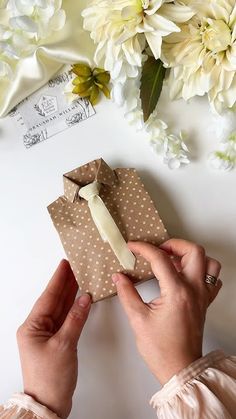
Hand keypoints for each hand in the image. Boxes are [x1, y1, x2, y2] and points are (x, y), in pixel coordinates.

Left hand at [17, 260, 90, 417]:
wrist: (49, 403)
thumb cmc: (51, 377)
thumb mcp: (64, 345)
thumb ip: (75, 319)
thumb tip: (85, 298)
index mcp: (32, 327)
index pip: (48, 297)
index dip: (57, 279)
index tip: (64, 264)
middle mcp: (37, 328)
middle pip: (53, 300)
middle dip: (64, 283)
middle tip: (74, 266)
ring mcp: (46, 335)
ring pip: (60, 309)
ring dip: (69, 294)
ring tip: (78, 277)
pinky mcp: (55, 342)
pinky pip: (65, 319)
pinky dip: (73, 309)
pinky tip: (80, 300)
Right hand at [112, 239, 221, 384]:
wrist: (179, 368)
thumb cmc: (161, 349)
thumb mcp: (138, 319)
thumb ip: (127, 293)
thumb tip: (119, 277)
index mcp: (177, 292)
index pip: (160, 259)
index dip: (144, 248)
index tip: (133, 247)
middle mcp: (194, 290)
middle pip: (194, 251)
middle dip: (174, 244)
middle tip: (158, 250)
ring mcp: (202, 296)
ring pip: (208, 262)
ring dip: (191, 256)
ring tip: (173, 260)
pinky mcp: (204, 303)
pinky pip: (213, 279)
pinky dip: (202, 271)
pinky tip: (185, 275)